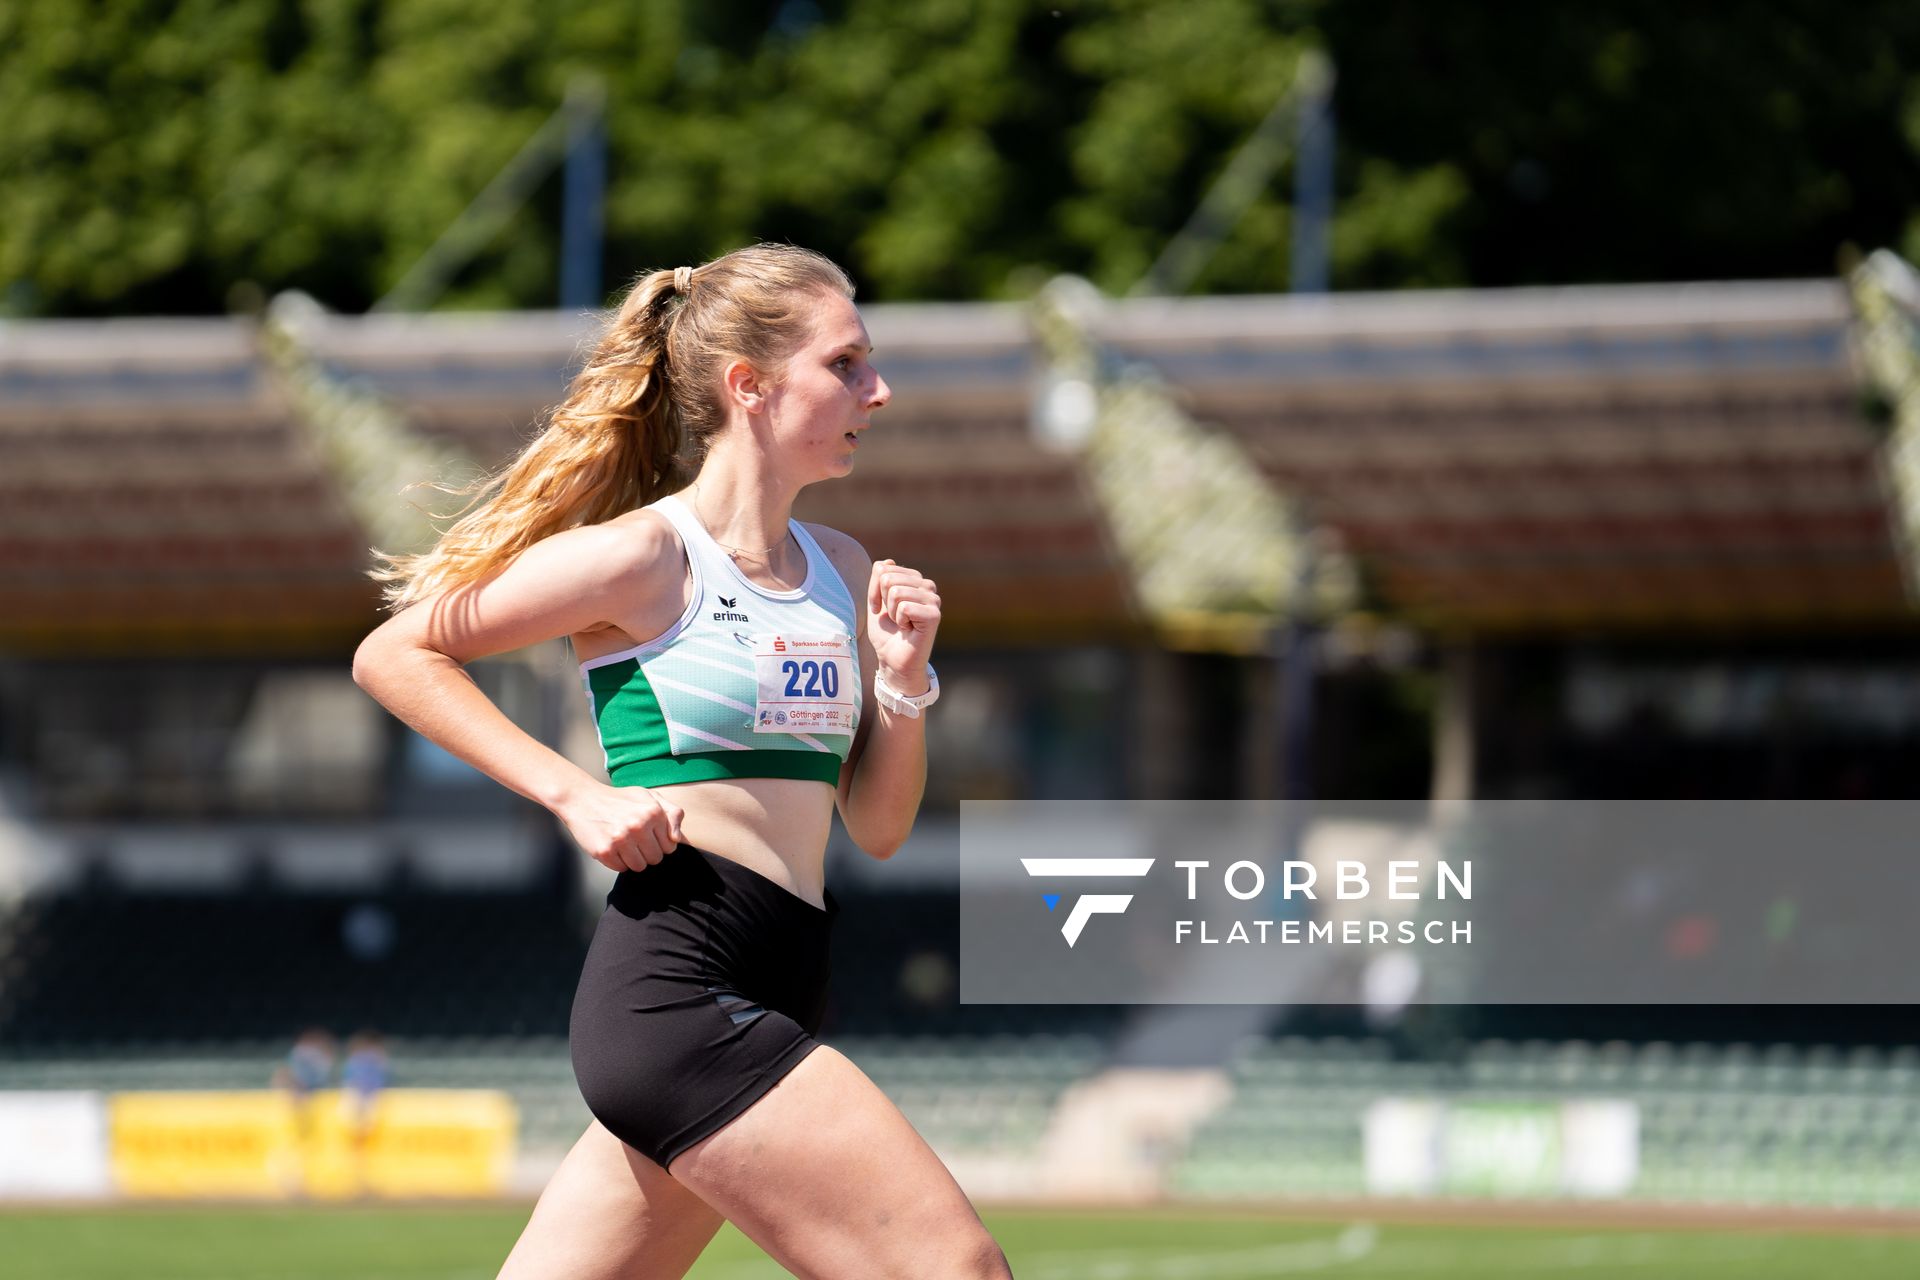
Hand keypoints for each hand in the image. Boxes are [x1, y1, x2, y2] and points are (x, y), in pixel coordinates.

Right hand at [553, 781, 685, 872]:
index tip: (647, 834)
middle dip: (647, 852)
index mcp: (653, 812)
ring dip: (632, 859)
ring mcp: (621, 839)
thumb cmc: (619, 800)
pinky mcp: (605, 851)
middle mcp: (639, 825)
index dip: (659, 843)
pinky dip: (617, 861)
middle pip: (656, 859)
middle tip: (633, 839)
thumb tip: (678, 838)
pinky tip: (611, 845)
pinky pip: (621, 869)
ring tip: (623, 843)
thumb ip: (672, 813)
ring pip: (640, 867)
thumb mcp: (648, 797)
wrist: (582, 799)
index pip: (670, 846)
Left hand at [867, 558, 939, 688]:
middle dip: (883, 602)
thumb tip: (888, 562)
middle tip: (893, 618)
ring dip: (892, 613)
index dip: (874, 591)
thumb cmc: (886, 633)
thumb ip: (878, 580)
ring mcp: (933, 599)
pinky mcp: (934, 614)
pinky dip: (900, 621)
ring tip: (902, 624)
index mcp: (914, 579)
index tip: (880, 609)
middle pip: (888, 578)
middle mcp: (927, 586)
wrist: (893, 660)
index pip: (883, 568)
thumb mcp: (876, 602)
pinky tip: (909, 629)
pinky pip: (904, 607)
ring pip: (896, 591)